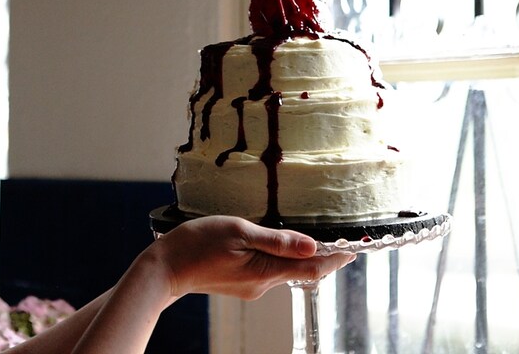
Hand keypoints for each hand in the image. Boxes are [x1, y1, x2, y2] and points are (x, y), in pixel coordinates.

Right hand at [146, 215, 355, 301]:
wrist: (165, 268)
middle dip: (322, 255)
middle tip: (340, 237)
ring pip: (286, 270)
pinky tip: (280, 244)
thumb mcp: (239, 233)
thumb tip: (312, 245)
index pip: (313, 269)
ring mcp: (251, 286)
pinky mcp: (241, 282)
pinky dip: (282, 257)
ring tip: (315, 237)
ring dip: (302, 256)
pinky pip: (270, 269)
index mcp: (266, 272)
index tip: (353, 248)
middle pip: (302, 270)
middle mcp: (263, 284)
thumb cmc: (198, 245)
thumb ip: (277, 240)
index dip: (335, 258)